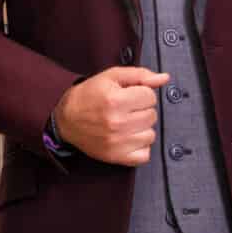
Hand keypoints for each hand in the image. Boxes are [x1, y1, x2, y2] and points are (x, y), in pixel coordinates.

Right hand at [53, 65, 169, 165]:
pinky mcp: (117, 157)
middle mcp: (117, 123)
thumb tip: (164, 78)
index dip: (141, 93)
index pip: (150, 96)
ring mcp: (118, 142)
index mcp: (115, 100)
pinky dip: (140, 147)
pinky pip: (145, 155)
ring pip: (151, 135)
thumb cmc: (90, 95)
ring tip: (127, 122)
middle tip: (127, 108)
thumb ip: (140, 75)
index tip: (129, 95)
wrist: (67, 118)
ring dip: (142, 128)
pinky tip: (129, 137)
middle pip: (152, 115)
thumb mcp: (111, 76)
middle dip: (142, 109)